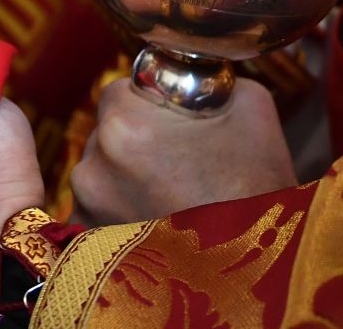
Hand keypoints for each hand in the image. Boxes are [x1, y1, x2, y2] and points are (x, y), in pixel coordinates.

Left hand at [70, 79, 296, 224]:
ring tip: (175, 196)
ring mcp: (85, 209)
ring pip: (103, 171)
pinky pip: (100, 208)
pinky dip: (123, 210)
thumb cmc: (257, 187)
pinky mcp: (88, 243)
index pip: (123, 88)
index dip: (154, 100)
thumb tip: (189, 73)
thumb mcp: (248, 104)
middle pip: (109, 130)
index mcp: (123, 123)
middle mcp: (91, 166)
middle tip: (182, 161)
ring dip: (129, 176)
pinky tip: (160, 220)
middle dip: (139, 139)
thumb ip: (204, 76)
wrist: (256, 270)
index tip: (178, 121)